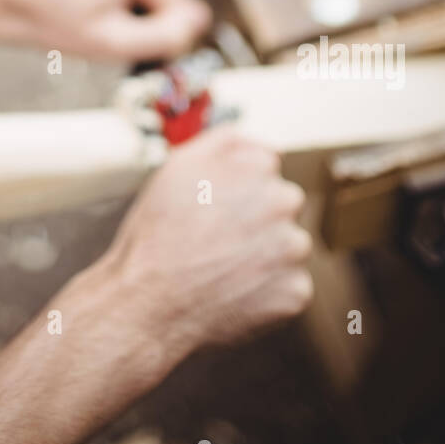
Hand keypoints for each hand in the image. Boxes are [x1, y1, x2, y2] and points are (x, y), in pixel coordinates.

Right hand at [101, 126, 311, 369]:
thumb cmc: (158, 232)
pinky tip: (234, 294)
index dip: (238, 189)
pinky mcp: (295, 292)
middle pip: (282, 205)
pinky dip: (269, 293)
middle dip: (258, 220)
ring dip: (267, 256)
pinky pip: (289, 287)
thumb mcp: (179, 165)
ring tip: (223, 268)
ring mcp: (292, 249)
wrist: (149, 301)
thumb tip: (258, 142)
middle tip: (219, 240)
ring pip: (288, 247)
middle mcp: (283, 201)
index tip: (216, 207)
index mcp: (258, 166)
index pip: (266, 168)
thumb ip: (225, 142)